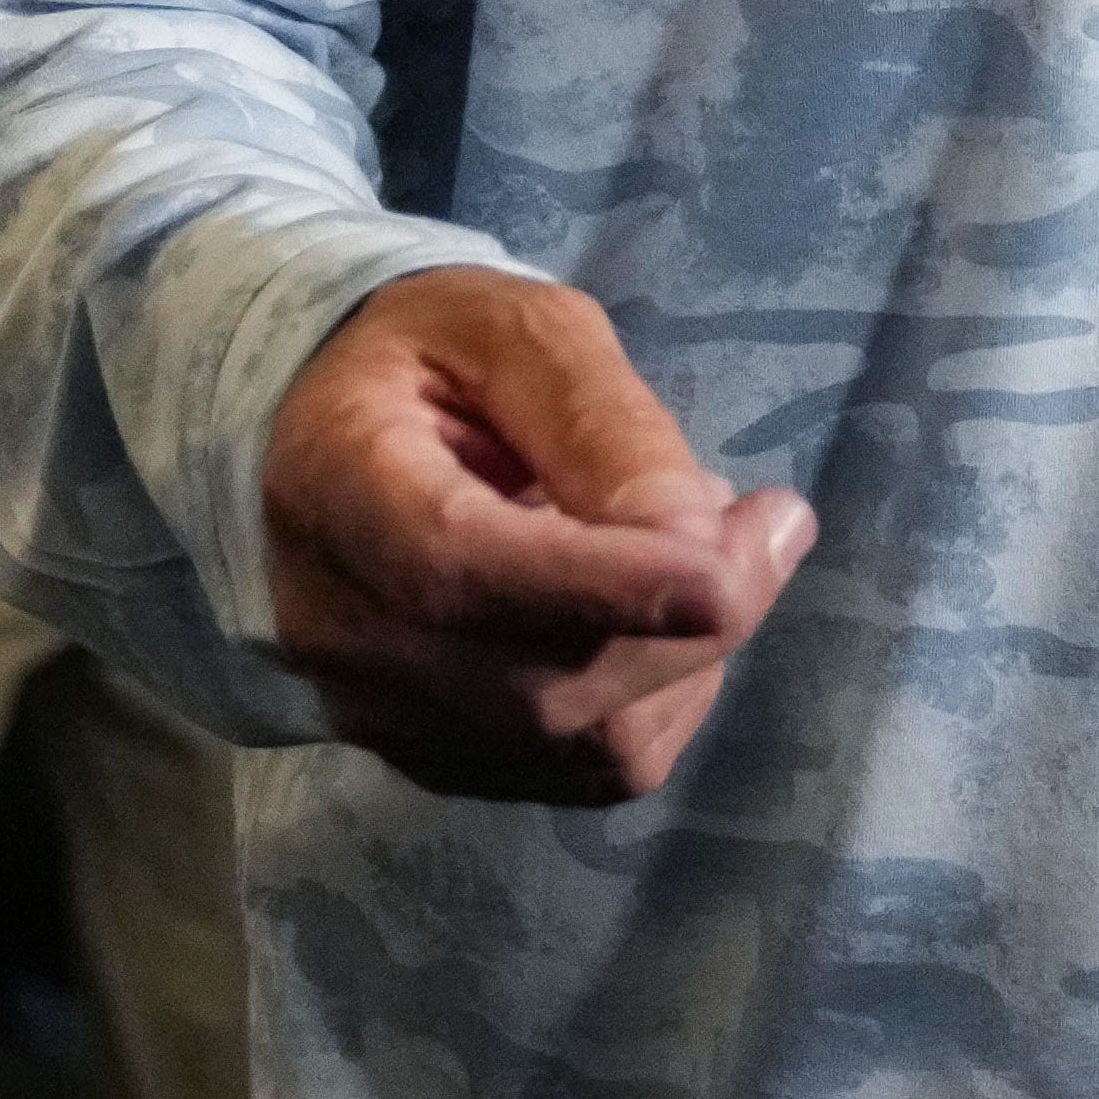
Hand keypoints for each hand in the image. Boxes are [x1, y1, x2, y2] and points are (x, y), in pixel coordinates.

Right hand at [261, 270, 816, 803]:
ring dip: (687, 659)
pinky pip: (585, 770)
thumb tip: (701, 533)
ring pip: (580, 742)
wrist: (329, 437)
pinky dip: (657, 700)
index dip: (601, 589)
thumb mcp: (514, 329)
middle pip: (541, 683)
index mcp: (335, 485)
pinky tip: (655, 619)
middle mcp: (340, 629)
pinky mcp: (435, 759)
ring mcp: (381, 714)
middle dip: (691, 618)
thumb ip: (601, 420)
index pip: (456, 572)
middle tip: (769, 524)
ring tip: (696, 554)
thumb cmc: (429, 359)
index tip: (728, 575)